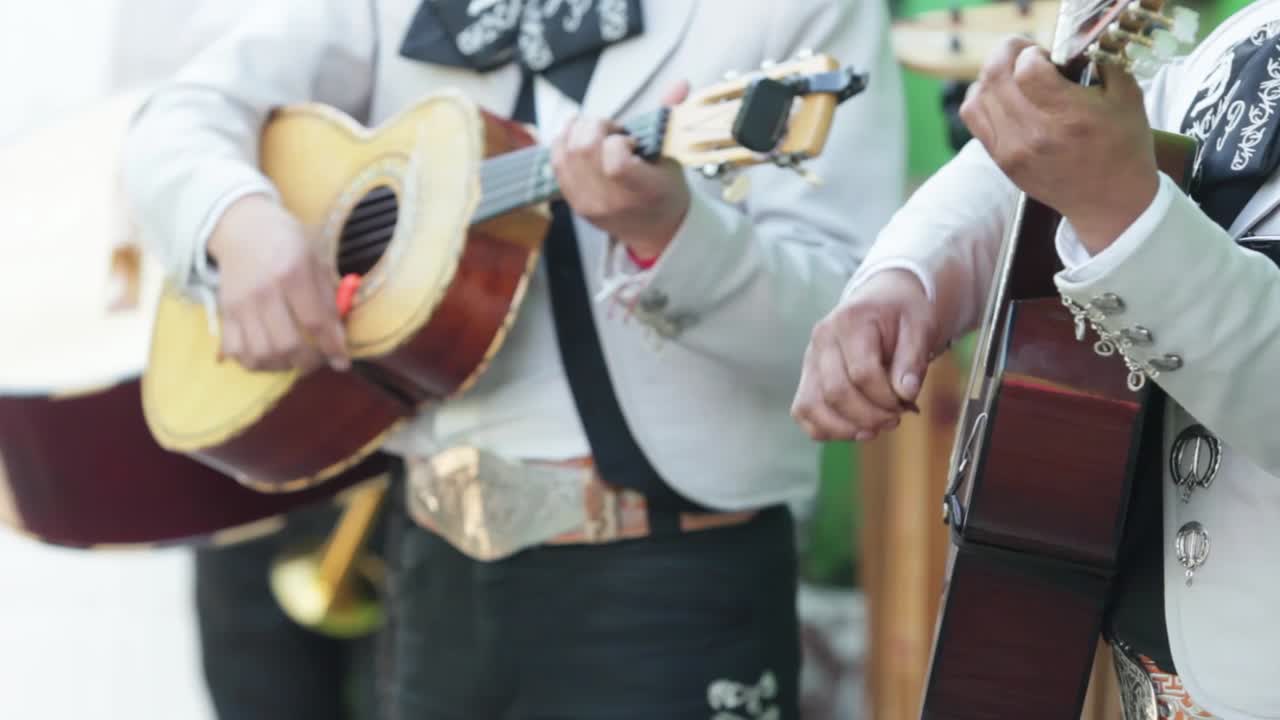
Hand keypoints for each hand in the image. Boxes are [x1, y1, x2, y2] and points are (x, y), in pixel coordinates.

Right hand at [207, 194, 348, 372]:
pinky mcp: (225, 312)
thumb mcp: (316, 260)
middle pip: (286, 344)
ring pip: (259, 354)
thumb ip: (329, 298)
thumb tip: (340, 338)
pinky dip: (252, 362)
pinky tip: (268, 358)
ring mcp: (241, 304)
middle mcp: (264, 291)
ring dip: (281, 366)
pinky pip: (234, 350)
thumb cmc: (287, 242)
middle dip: (308, 362)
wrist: (242, 227)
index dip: (332, 347)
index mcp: (292, 273)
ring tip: (294, 361)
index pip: (315, 321)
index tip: (342, 362)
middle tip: (318, 360)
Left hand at [552, 82, 691, 260]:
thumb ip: (668, 117)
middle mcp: (613, 201)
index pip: (615, 162)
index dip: (617, 141)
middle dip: (595, 127)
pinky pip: (556, 165)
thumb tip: (680, 84)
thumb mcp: (673, 157)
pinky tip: (577, 138)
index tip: (630, 141)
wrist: (656, 230)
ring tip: (595, 132)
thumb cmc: (665, 193)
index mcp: (644, 191)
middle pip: (583, 150)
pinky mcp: (574, 203)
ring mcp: (590, 204)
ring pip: (565, 154)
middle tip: (611, 131)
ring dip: (577, 132)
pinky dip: (563, 144)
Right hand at [791, 270, 938, 441]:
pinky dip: (826, 429)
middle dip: (870, 416)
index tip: (906, 403)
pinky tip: (854, 428)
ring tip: (873, 429)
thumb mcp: (920, 327)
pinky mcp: (807, 377)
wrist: (881, 301)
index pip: (862, 373)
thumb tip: (905, 394)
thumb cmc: (901, 315)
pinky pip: (803, 412)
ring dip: (845, 428)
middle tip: (894, 419)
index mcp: (849, 321)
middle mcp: (821, 339)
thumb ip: (914, 359)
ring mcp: (810, 359)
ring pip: (812, 407)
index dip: (886, 398)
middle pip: (836, 392)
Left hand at [960, 38, 1158, 254]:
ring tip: (1014, 76)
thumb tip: (1072, 44)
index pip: (1026, 68)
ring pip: (977, 96)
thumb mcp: (1128, 97)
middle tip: (1025, 54)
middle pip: (995, 77)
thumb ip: (1101, 62)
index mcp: (1068, 117)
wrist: (1110, 202)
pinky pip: (973, 117)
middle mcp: (1034, 135)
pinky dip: (982, 98)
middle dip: (1008, 53)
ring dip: (992, 76)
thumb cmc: (1123, 147)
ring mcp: (1012, 151)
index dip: (1033, 53)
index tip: (1047, 57)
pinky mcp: (1000, 161)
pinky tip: (1003, 96)